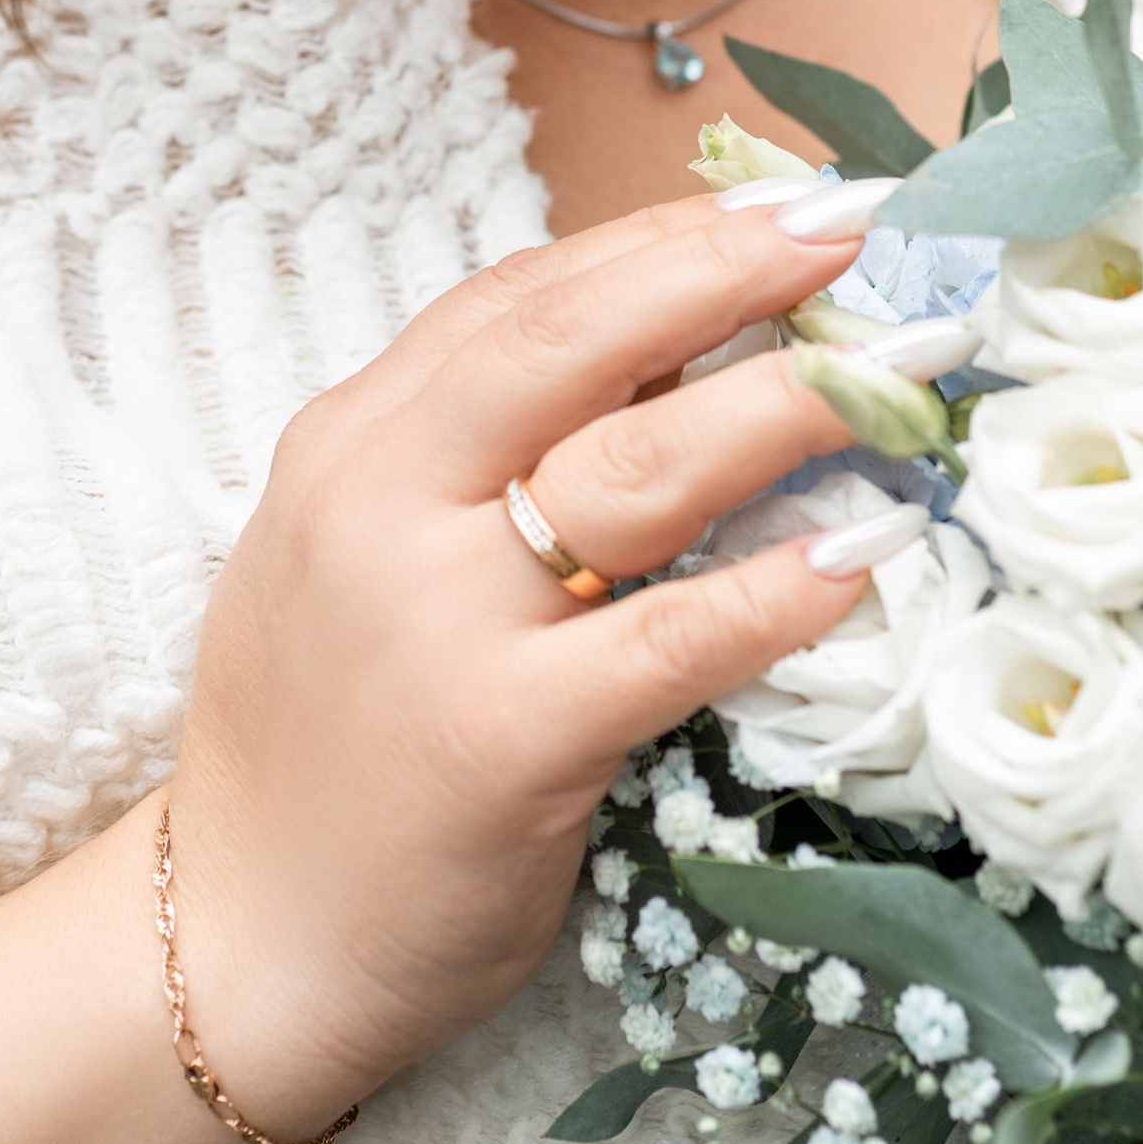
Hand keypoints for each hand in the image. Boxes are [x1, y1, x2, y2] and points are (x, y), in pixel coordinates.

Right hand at [166, 191, 874, 1128]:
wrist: (238, 942)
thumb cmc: (331, 742)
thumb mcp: (367, 553)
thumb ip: (486, 454)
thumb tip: (689, 356)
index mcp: (355, 443)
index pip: (526, 296)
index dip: (669, 236)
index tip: (790, 201)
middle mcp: (383, 504)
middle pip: (579, 341)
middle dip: (734, 269)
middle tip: (863, 230)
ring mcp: (439, 620)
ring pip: (636, 469)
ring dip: (786, 404)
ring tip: (903, 367)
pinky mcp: (500, 741)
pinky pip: (665, 642)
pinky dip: (772, 592)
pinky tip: (861, 555)